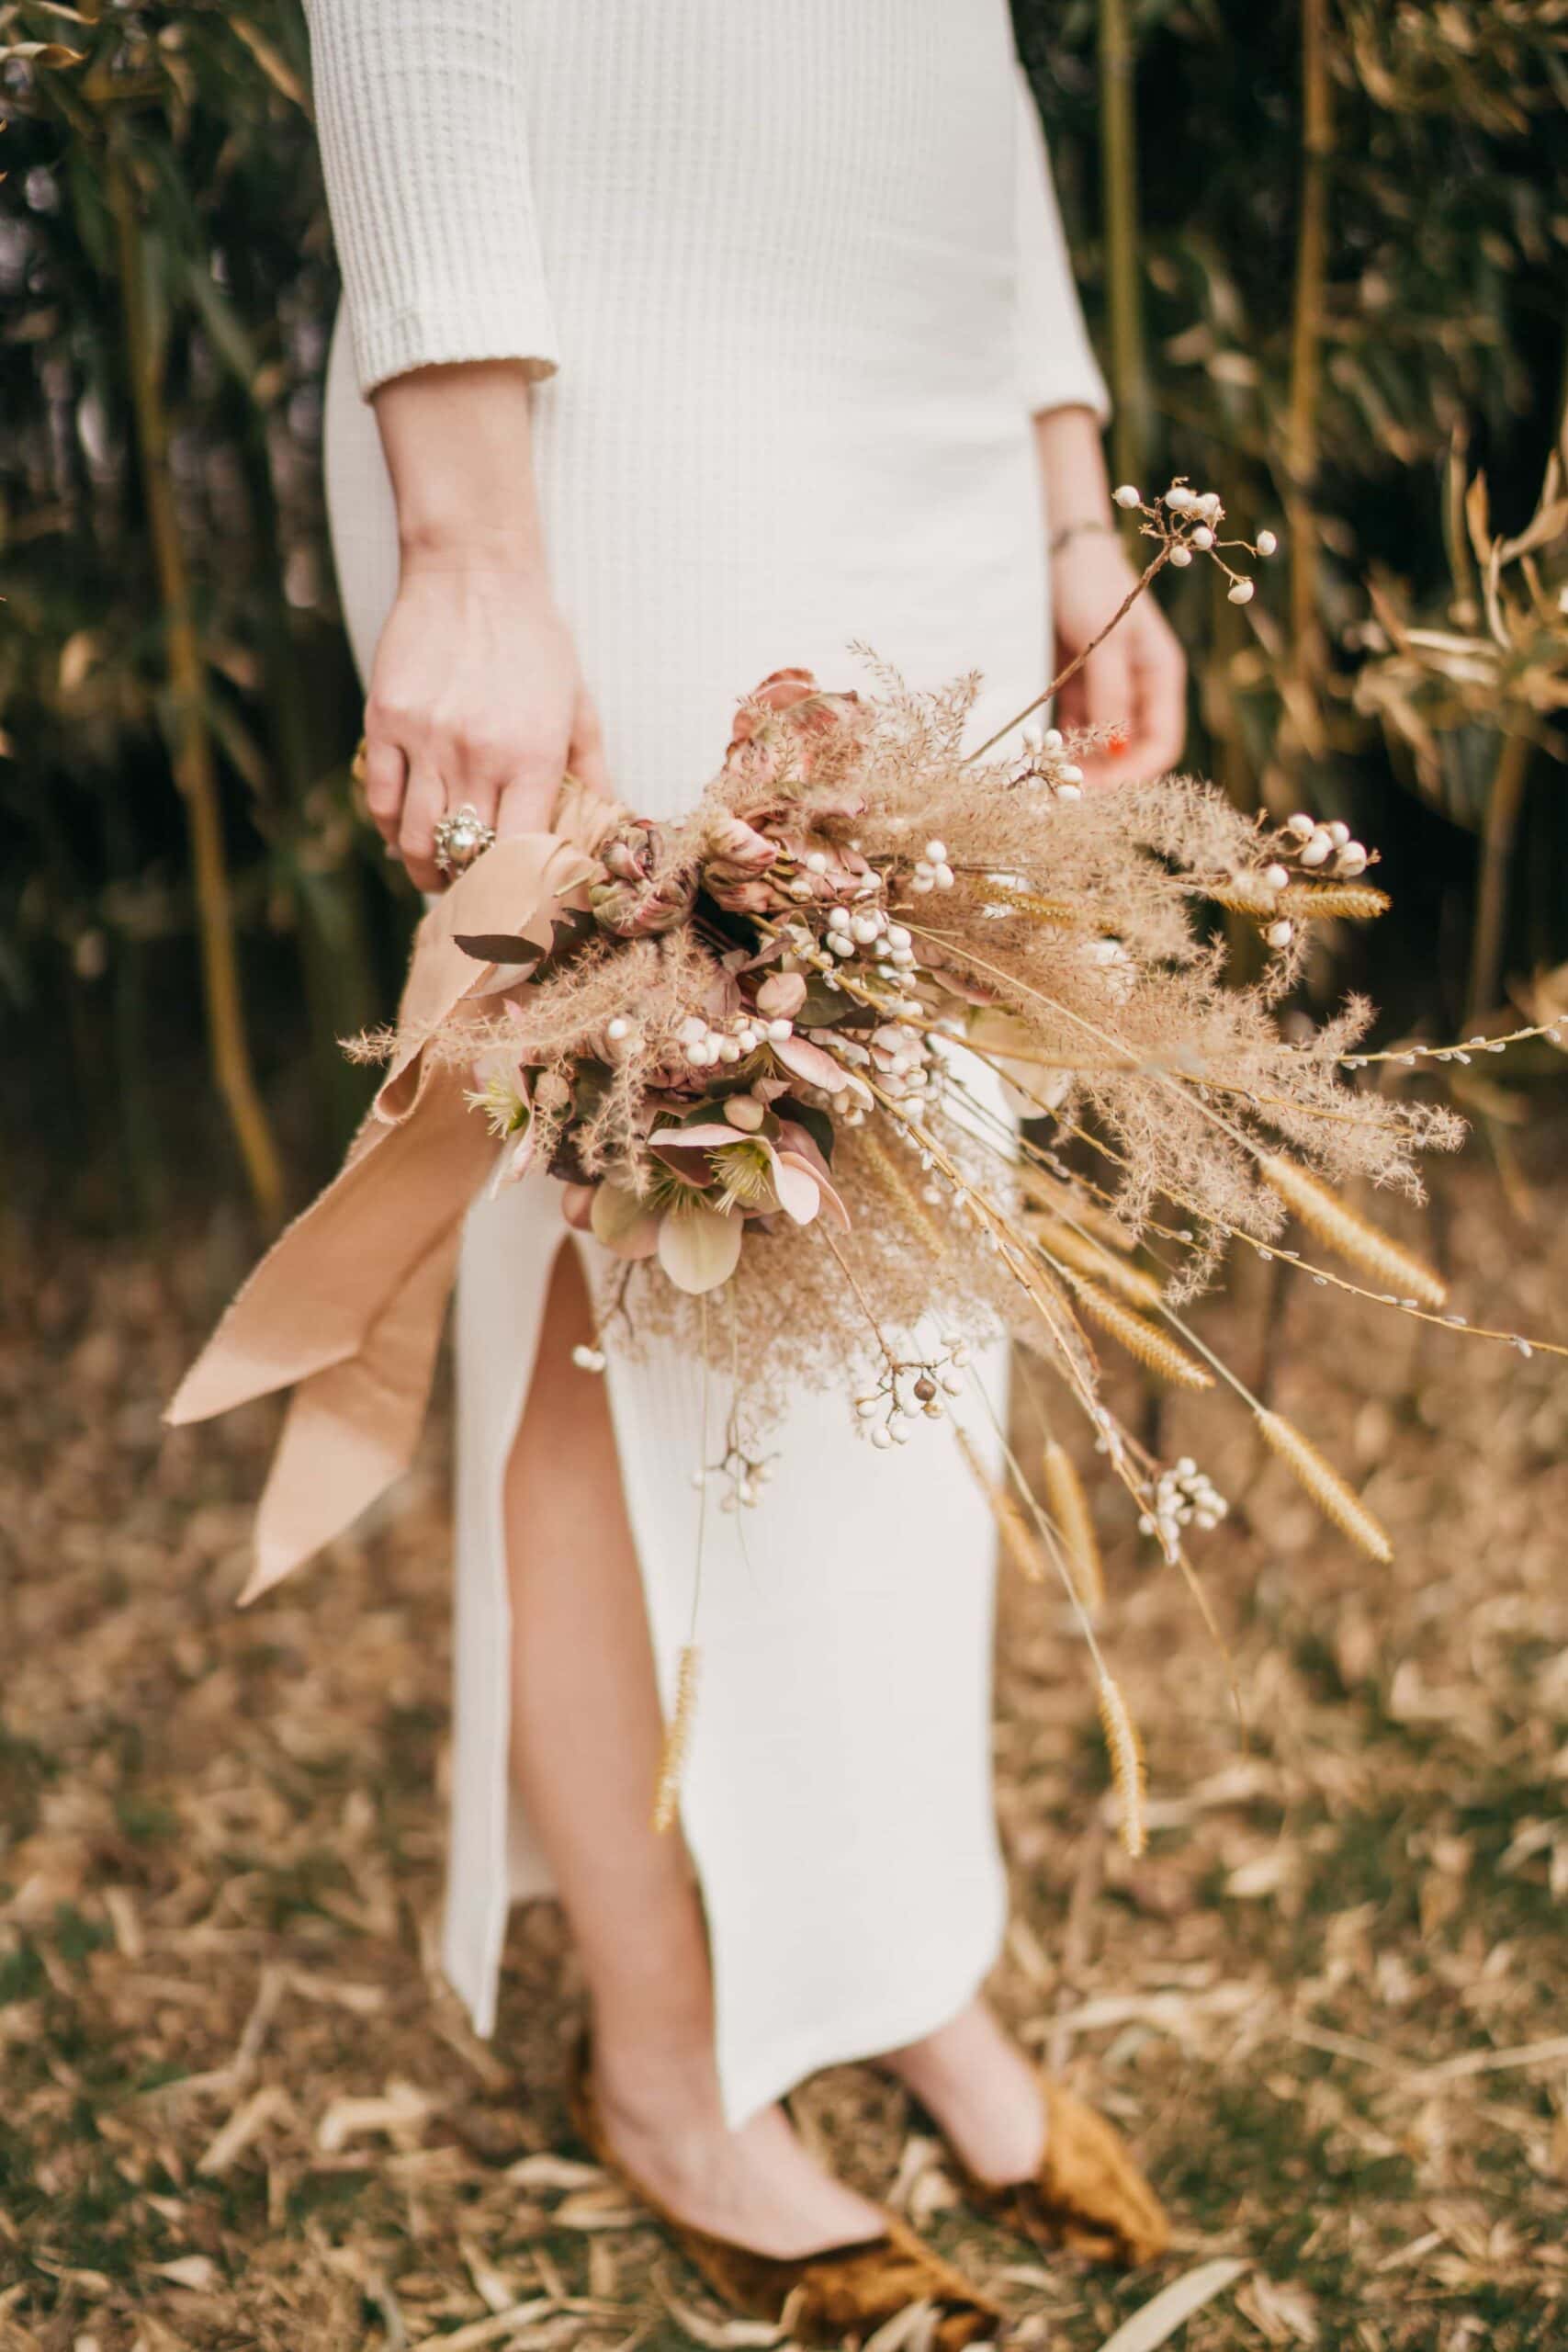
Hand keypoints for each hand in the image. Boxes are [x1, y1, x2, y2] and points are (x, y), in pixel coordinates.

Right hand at [362, 558, 607, 892]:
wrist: (473, 571)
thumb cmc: (534, 640)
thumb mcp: (577, 706)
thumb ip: (592, 775)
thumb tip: (609, 832)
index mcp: (533, 756)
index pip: (521, 855)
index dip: (517, 894)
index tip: (519, 914)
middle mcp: (477, 754)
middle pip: (465, 855)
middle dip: (471, 893)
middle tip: (477, 905)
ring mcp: (425, 739)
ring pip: (415, 839)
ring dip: (426, 872)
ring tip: (439, 879)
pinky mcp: (384, 721)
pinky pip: (380, 800)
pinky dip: (391, 831)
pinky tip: (406, 838)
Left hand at [1051, 530, 1186, 788]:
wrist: (1057, 547)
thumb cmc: (1090, 584)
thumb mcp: (1103, 640)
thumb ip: (1109, 694)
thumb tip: (1113, 750)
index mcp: (1160, 677)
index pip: (1162, 744)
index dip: (1136, 774)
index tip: (1102, 793)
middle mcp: (1138, 689)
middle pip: (1130, 753)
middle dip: (1104, 778)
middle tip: (1065, 797)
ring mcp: (1107, 689)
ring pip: (1099, 745)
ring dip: (1079, 766)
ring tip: (1046, 784)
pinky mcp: (1077, 686)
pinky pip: (1073, 728)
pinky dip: (1060, 745)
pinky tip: (1038, 756)